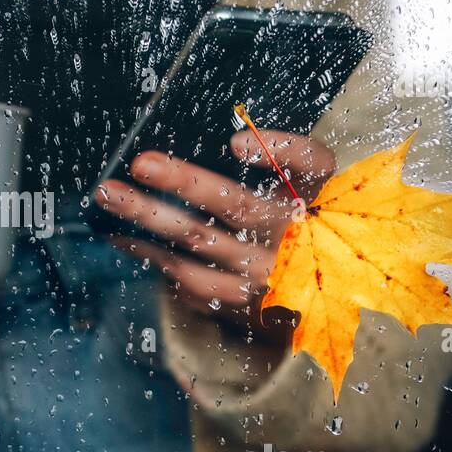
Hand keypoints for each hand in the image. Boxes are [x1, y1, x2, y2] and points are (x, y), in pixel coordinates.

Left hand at [97, 129, 335, 344]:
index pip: (238, 200)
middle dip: (149, 207)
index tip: (207, 152)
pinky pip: (185, 286)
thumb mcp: (326, 181)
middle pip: (198, 232)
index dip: (202, 182)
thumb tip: (239, 143)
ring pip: (183, 262)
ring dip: (141, 234)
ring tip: (108, 204)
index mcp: (288, 226)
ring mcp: (246, 289)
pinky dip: (154, 261)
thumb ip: (292, 152)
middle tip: (110, 186)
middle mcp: (264, 261)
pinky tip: (127, 240)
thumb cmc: (327, 219)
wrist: (343, 288)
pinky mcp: (234, 307)